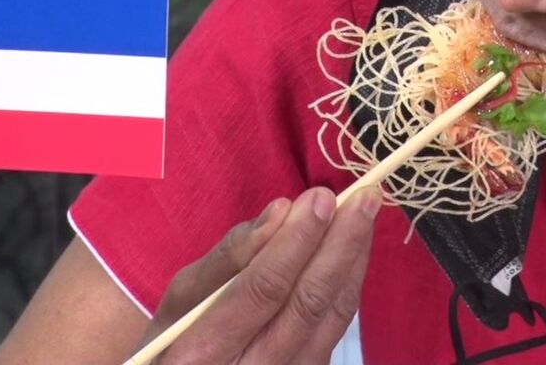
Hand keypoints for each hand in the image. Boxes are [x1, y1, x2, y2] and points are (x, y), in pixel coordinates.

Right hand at [136, 186, 381, 363]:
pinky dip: (349, 281)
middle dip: (340, 245)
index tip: (321, 197)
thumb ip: (229, 256)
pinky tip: (356, 249)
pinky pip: (337, 326)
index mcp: (202, 353)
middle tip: (364, 198)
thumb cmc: (178, 335)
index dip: (296, 241)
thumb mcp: (181, 297)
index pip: (262, 289)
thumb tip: (282, 211)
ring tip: (367, 212)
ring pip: (332, 316)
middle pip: (308, 304)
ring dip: (354, 259)